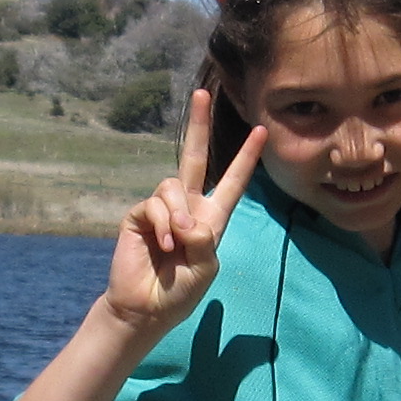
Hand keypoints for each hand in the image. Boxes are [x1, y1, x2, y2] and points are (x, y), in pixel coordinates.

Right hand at [103, 86, 266, 337]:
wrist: (146, 307)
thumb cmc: (180, 292)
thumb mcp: (206, 265)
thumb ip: (204, 237)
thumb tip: (186, 217)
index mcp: (211, 218)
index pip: (231, 182)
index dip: (246, 157)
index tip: (261, 131)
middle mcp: (186, 207)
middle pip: (193, 157)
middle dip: (197, 124)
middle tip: (201, 92)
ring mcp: (161, 209)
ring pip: (173, 186)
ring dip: (179, 214)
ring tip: (177, 243)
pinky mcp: (139, 215)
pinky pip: (155, 204)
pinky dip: (164, 223)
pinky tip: (164, 245)